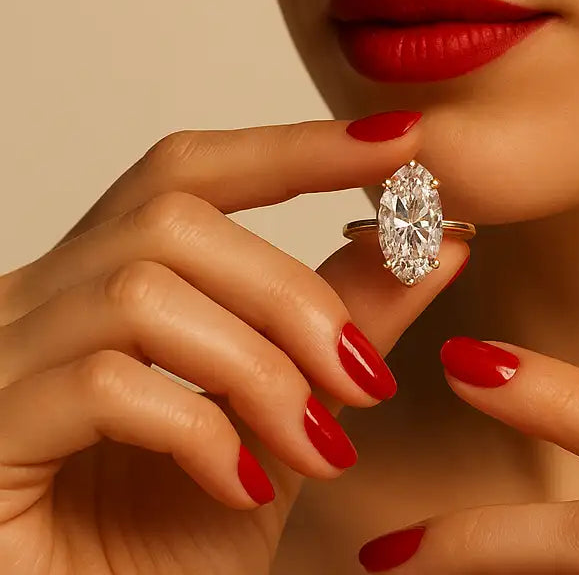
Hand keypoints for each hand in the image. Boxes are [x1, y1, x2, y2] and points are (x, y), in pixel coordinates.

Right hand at [0, 117, 469, 574]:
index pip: (192, 171)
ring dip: (260, 369)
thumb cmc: (173, 540)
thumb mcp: (288, 415)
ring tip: (316, 447)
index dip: (295, 147)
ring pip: (142, 293)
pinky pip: (106, 386)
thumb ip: (350, 322)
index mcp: (103, 279)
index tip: (399, 142)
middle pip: (174, 221)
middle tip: (367, 379)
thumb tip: (439, 240)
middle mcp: (36, 300)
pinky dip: (201, 431)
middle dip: (293, 294)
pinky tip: (244, 486)